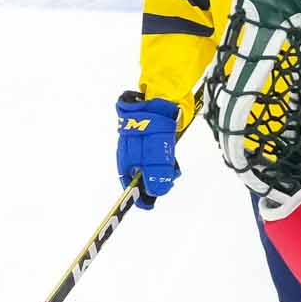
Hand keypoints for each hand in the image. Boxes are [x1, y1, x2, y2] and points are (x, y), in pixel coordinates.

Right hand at [115, 91, 180, 208]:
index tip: (149, 204)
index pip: (129, 184)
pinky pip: (157, 154)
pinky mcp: (151, 136)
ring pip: (151, 166)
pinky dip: (166, 159)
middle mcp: (130, 153)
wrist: (161, 97)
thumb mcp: (155, 155)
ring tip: (174, 168)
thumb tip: (156, 193)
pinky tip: (173, 157)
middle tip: (170, 180)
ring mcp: (140, 144)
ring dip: (163, 170)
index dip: (139, 196)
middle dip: (156, 182)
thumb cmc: (154, 127)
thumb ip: (155, 175)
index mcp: (126, 159)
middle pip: (141, 176)